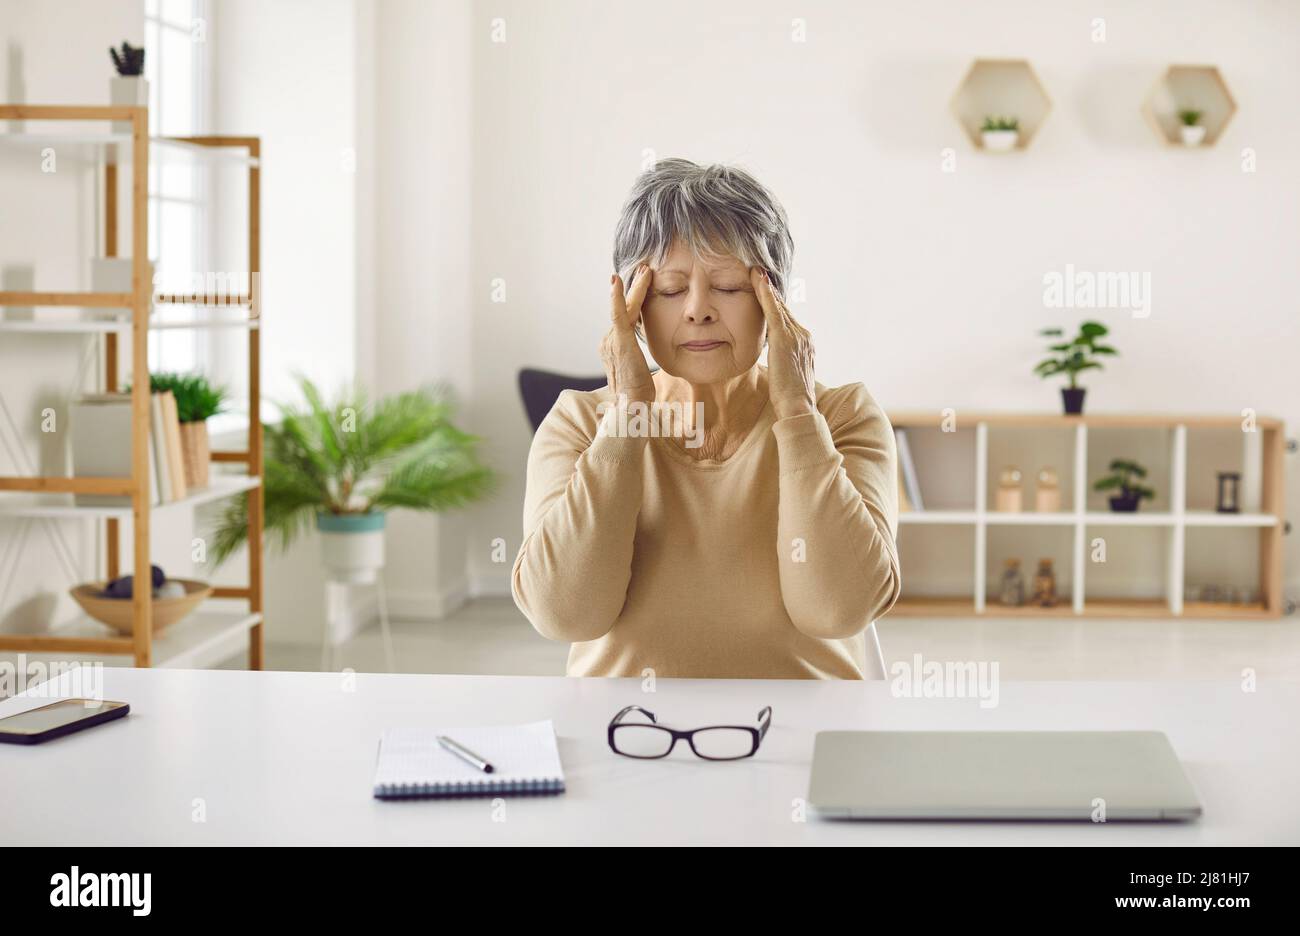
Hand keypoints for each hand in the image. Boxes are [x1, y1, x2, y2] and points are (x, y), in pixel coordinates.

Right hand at [599, 265, 655, 404]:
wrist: (630, 406)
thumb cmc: (638, 395)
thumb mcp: (640, 371)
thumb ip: (640, 359)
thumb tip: (647, 359)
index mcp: (615, 346)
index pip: (628, 318)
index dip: (635, 301)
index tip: (644, 284)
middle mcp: (609, 340)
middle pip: (626, 309)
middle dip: (635, 288)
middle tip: (646, 268)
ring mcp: (612, 339)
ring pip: (626, 308)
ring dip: (637, 288)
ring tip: (646, 270)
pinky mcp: (619, 341)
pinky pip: (618, 315)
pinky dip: (616, 297)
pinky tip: (616, 280)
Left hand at [751, 268, 814, 418]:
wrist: (798, 406)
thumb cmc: (789, 397)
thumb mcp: (785, 373)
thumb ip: (780, 359)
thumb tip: (771, 356)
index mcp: (805, 342)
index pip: (786, 318)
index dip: (774, 302)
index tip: (763, 288)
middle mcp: (804, 335)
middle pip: (783, 309)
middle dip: (769, 290)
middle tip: (757, 270)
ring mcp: (797, 336)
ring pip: (778, 307)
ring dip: (765, 287)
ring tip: (755, 271)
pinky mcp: (786, 339)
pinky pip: (773, 312)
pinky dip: (766, 295)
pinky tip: (758, 281)